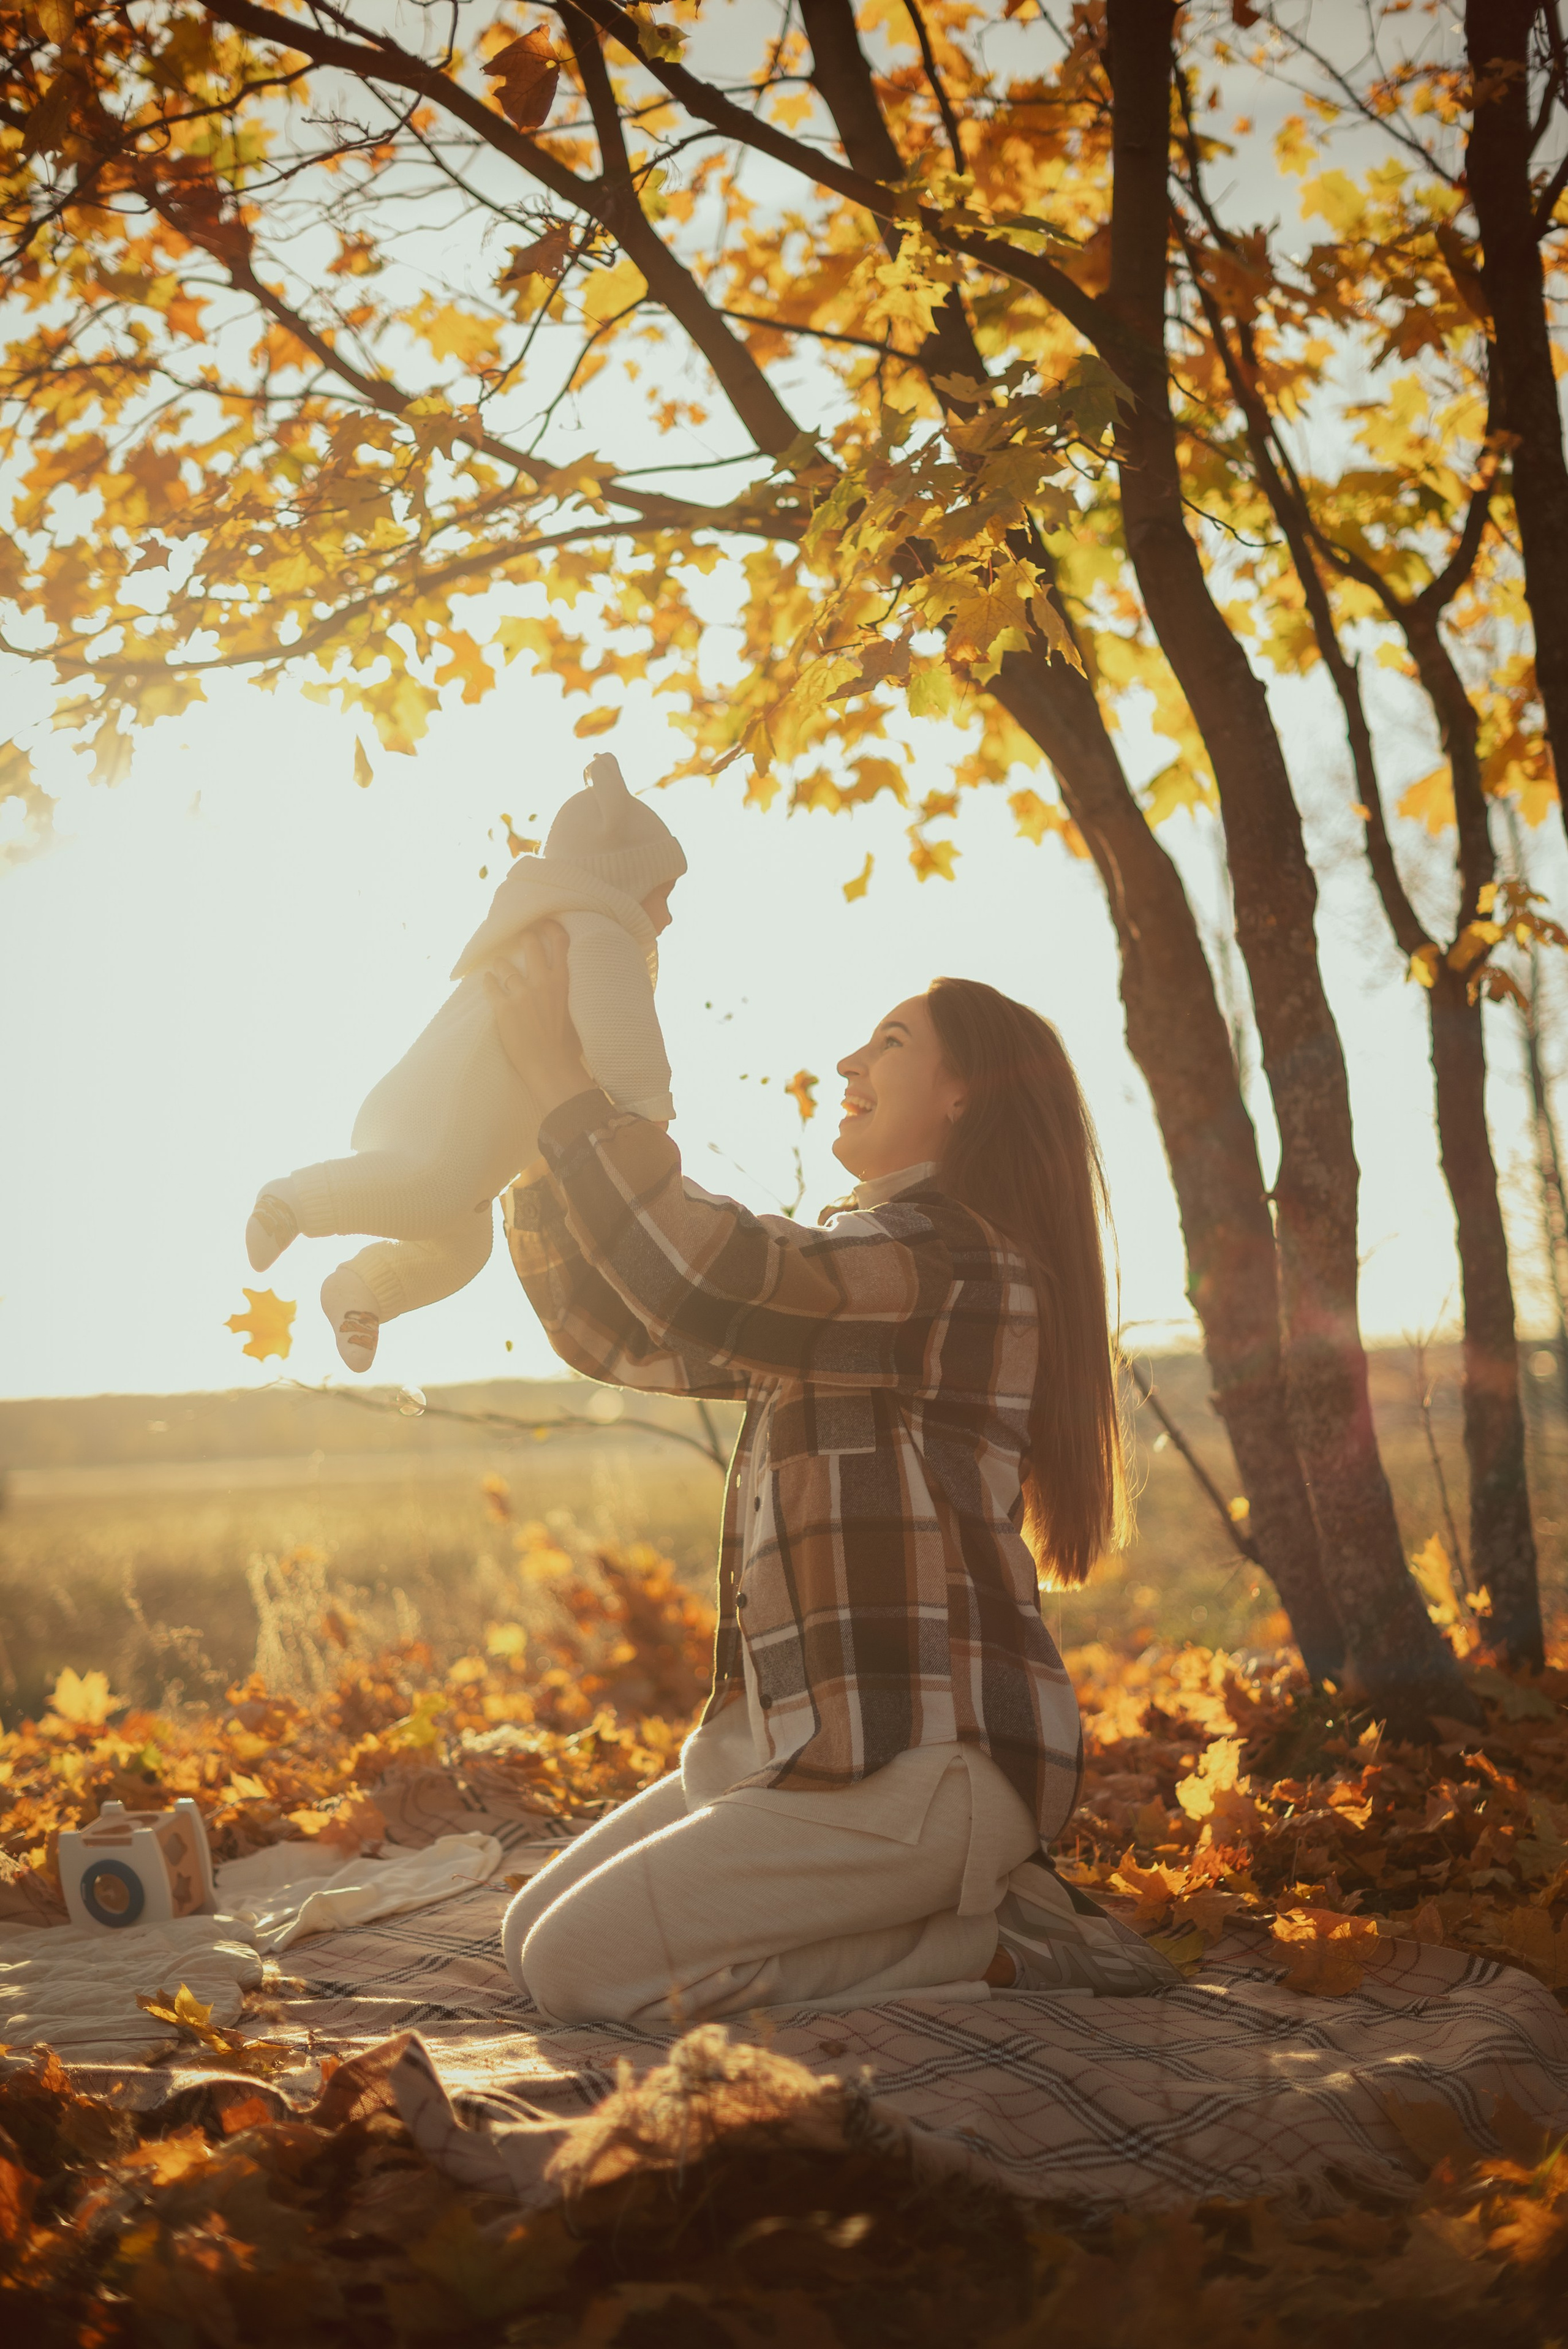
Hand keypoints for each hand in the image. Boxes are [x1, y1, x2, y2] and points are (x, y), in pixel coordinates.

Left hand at [484, 920, 591, 1116]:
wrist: (552, 1068)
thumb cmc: (569, 1047)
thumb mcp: (577, 1012)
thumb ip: (567, 993)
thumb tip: (562, 984)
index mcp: (564, 982)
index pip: (560, 943)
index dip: (551, 928)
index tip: (545, 922)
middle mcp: (543, 983)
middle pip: (531, 946)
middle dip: (524, 938)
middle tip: (521, 937)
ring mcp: (522, 994)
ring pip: (505, 966)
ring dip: (501, 963)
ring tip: (499, 964)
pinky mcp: (504, 1009)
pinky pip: (491, 986)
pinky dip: (488, 982)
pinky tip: (487, 980)